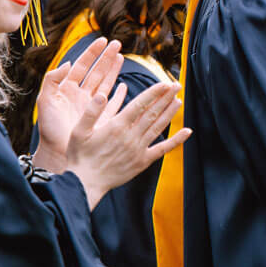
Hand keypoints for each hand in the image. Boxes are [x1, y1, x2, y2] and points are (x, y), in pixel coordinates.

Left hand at [33, 38, 123, 172]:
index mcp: (68, 89)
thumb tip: (67, 63)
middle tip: (117, 43)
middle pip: (96, 71)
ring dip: (113, 70)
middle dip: (106, 57)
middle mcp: (81, 95)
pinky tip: (124, 86)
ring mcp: (92, 106)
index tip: (102, 40)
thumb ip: (52, 80)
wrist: (57, 153)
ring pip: (105, 83)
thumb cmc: (49, 129)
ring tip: (121, 56)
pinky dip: (119, 94)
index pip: (82, 66)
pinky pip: (112, 103)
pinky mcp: (100, 118)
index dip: (92, 53)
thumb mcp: (44, 101)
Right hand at [65, 81, 188, 209]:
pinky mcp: (142, 162)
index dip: (154, 92)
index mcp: (116, 126)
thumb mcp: (78, 131)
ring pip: (158, 127)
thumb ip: (91, 111)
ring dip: (170, 113)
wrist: (85, 183)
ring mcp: (138, 149)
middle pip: (152, 113)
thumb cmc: (79, 156)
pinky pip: (162, 149)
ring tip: (179, 100)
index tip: (164, 83)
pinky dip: (176, 140)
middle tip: (176, 85)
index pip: (139, 104)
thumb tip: (101, 94)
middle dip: (165, 98)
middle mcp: (130, 136)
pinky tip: (187, 132)